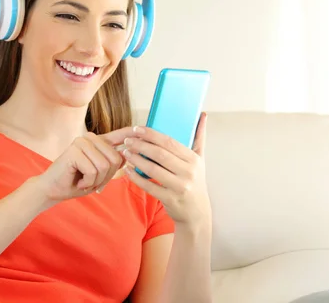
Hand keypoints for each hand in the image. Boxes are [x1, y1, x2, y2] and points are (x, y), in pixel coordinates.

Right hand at [36, 127, 134, 202]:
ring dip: (96, 181)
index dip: (131, 133)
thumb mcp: (99, 174)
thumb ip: (112, 163)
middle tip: (91, 181)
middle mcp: (90, 138)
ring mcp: (81, 142)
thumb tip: (129, 154)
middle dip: (106, 177)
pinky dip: (87, 182)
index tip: (143, 128)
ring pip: (105, 166)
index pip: (118, 135)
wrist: (52, 190)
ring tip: (83, 181)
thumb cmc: (76, 182)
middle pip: (116, 159)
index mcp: (98, 142)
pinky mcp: (74, 150)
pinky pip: (93, 171)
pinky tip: (77, 181)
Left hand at [122, 112, 211, 226]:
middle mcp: (188, 172)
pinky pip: (149, 186)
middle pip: (159, 154)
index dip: (151, 134)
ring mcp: (179, 187)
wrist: (197, 213)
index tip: (137, 129)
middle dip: (140, 145)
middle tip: (127, 140)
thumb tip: (203, 115)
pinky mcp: (170, 199)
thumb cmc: (195, 181)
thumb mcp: (200, 159)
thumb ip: (199, 137)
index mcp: (194, 159)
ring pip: (153, 169)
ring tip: (126, 152)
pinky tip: (128, 170)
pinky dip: (136, 177)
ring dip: (136, 159)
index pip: (170, 142)